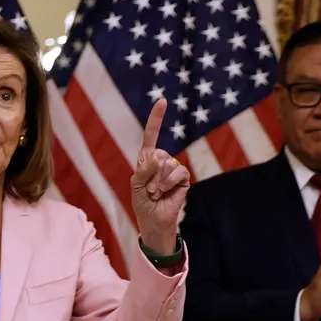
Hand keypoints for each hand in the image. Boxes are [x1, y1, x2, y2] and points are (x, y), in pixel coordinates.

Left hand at [131, 99, 190, 253]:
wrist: (153, 220)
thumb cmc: (142, 202)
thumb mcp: (136, 185)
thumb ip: (144, 170)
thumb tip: (158, 157)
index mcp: (147, 159)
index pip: (151, 135)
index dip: (156, 119)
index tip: (162, 101)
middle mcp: (161, 160)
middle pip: (158, 155)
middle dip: (151, 175)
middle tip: (150, 190)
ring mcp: (174, 168)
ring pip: (167, 164)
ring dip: (159, 182)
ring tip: (157, 193)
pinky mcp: (184, 178)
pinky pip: (179, 171)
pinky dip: (170, 182)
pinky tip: (166, 192)